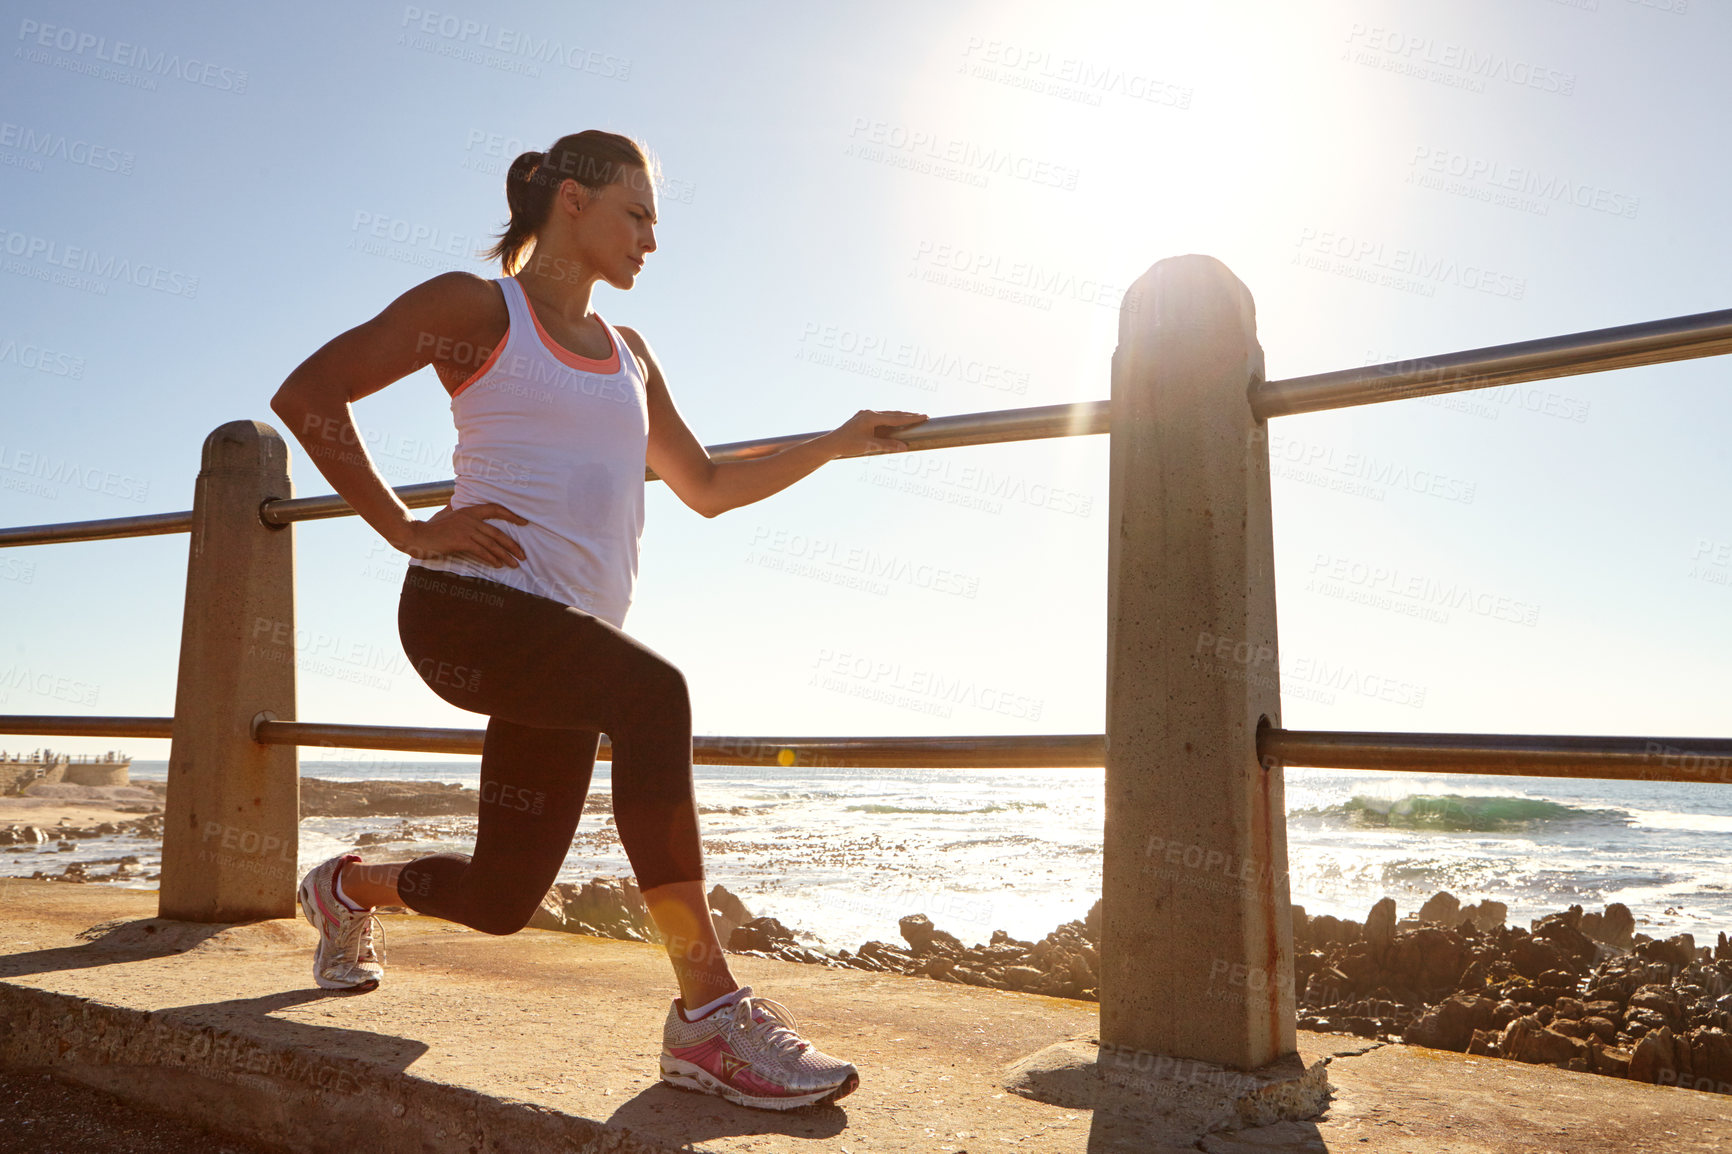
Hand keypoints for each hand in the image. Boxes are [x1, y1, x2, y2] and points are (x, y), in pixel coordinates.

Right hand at [393, 502, 529, 567]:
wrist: (415, 536)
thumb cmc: (430, 528)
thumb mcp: (445, 515)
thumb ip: (454, 511)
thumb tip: (455, 506)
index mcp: (468, 510)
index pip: (494, 508)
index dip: (511, 515)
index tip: (524, 522)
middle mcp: (469, 518)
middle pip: (497, 532)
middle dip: (512, 545)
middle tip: (523, 555)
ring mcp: (465, 529)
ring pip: (491, 544)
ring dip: (505, 556)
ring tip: (515, 564)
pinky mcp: (461, 541)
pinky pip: (481, 551)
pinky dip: (491, 559)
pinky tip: (498, 565)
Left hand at [829, 409, 927, 456]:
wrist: (831, 444)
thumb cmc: (848, 445)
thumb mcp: (869, 446)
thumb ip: (887, 446)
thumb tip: (904, 447)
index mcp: (871, 417)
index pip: (896, 418)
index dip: (911, 418)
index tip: (924, 416)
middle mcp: (869, 413)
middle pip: (893, 414)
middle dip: (908, 415)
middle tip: (923, 416)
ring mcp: (865, 415)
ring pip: (887, 415)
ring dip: (899, 417)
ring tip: (912, 417)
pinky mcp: (862, 419)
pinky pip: (880, 418)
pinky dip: (890, 420)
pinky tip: (895, 422)